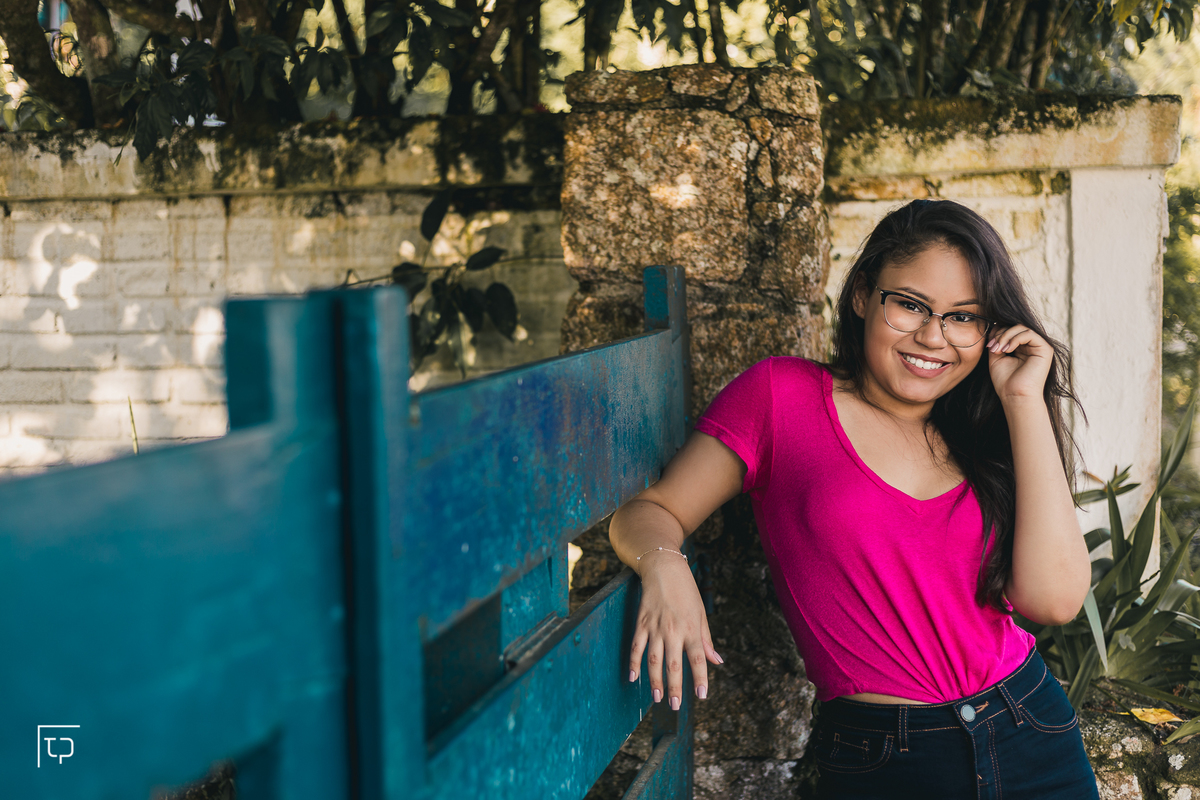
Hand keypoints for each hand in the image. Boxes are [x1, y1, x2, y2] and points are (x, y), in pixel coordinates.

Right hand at [628, 551, 722, 708]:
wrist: (664, 568)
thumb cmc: (686, 591)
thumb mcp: (701, 613)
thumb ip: (706, 639)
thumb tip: (716, 661)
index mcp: (692, 628)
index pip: (697, 659)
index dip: (700, 678)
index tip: (702, 695)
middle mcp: (674, 630)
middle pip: (674, 664)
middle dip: (675, 687)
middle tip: (676, 706)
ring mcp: (655, 627)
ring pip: (654, 660)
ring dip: (655, 681)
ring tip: (657, 698)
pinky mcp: (641, 623)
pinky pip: (636, 646)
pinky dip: (634, 662)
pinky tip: (633, 677)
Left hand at [986, 325, 1052, 402]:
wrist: (1015, 396)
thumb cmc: (1006, 381)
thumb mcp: (997, 357)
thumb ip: (997, 341)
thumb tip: (994, 325)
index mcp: (1022, 348)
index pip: (1010, 330)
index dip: (998, 333)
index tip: (988, 346)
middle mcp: (1032, 346)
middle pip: (1015, 327)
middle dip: (1000, 334)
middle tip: (992, 347)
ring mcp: (1040, 347)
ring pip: (1021, 327)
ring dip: (1006, 336)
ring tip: (999, 349)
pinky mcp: (1045, 349)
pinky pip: (1029, 333)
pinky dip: (1015, 338)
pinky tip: (1008, 349)